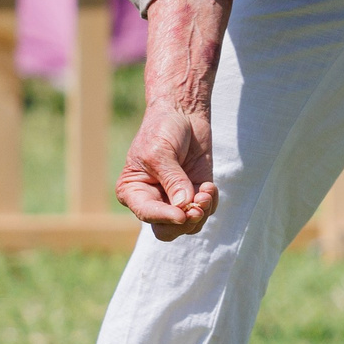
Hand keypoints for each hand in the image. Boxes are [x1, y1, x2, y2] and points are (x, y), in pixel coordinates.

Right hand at [118, 100, 217, 238]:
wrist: (183, 113)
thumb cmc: (162, 129)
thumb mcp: (161, 152)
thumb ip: (172, 180)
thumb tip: (184, 206)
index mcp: (133, 192)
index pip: (147, 215)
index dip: (165, 218)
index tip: (182, 214)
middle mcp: (153, 200)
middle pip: (167, 230)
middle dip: (185, 222)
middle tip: (197, 208)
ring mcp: (175, 199)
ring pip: (189, 225)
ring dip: (201, 211)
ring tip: (206, 191)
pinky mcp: (196, 193)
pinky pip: (206, 211)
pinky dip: (211, 202)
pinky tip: (209, 185)